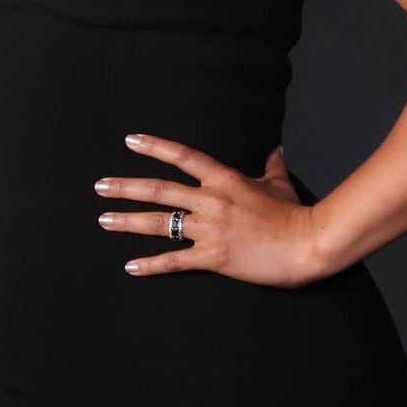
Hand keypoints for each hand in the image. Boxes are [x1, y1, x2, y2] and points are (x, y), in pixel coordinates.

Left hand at [94, 133, 323, 287]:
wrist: (306, 244)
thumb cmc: (294, 215)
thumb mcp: (279, 185)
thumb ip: (271, 166)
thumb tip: (275, 150)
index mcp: (225, 179)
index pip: (183, 157)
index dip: (155, 146)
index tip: (130, 140)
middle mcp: (212, 201)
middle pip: (160, 190)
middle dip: (126, 187)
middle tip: (100, 186)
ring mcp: (210, 229)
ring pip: (160, 222)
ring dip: (128, 221)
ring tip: (104, 220)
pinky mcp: (214, 257)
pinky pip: (175, 260)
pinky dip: (150, 264)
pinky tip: (130, 266)